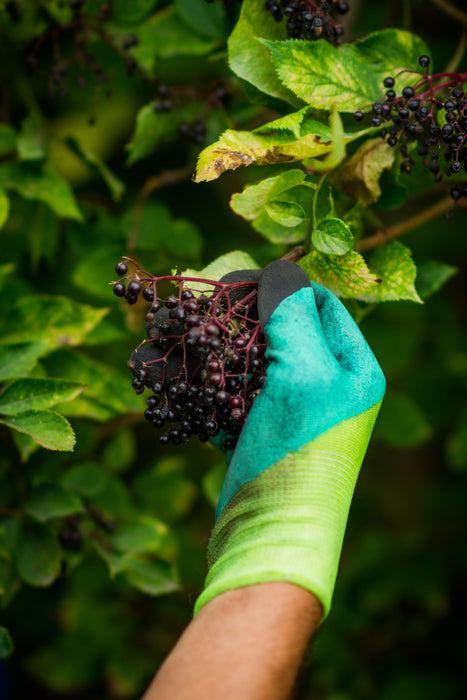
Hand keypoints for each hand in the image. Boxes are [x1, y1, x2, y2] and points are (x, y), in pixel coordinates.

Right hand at [195, 260, 385, 617]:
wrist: (271, 538)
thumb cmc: (298, 456)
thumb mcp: (304, 377)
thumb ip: (294, 317)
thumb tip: (280, 269)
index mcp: (351, 367)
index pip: (318, 303)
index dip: (278, 285)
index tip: (233, 279)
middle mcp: (325, 385)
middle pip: (279, 330)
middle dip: (236, 318)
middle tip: (196, 307)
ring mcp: (289, 410)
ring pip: (248, 361)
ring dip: (212, 351)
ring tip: (169, 341)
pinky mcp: (258, 432)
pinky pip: (231, 394)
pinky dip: (204, 386)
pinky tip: (170, 381)